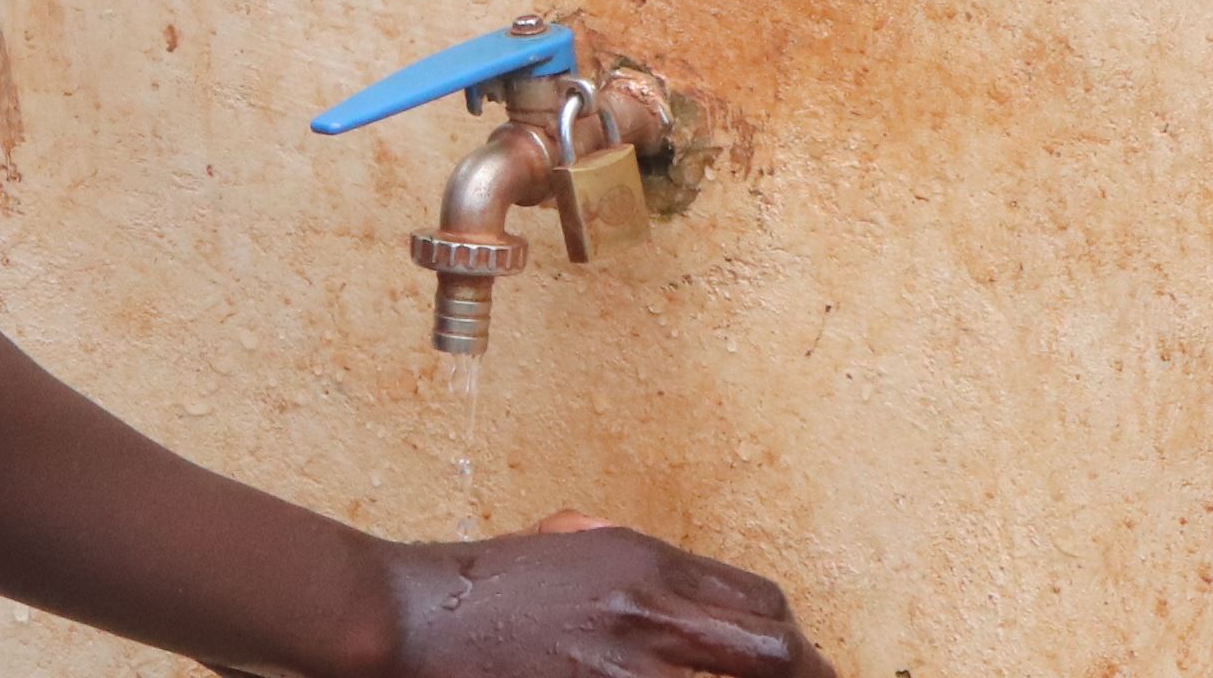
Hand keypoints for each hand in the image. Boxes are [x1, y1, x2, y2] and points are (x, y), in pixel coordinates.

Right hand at [365, 512, 834, 677]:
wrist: (407, 615)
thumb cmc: (474, 587)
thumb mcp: (562, 548)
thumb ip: (623, 559)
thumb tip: (674, 591)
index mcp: (641, 559)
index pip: (757, 601)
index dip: (795, 644)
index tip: (805, 667)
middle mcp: (646, 603)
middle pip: (769, 645)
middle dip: (805, 673)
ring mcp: (626, 661)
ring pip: (741, 677)